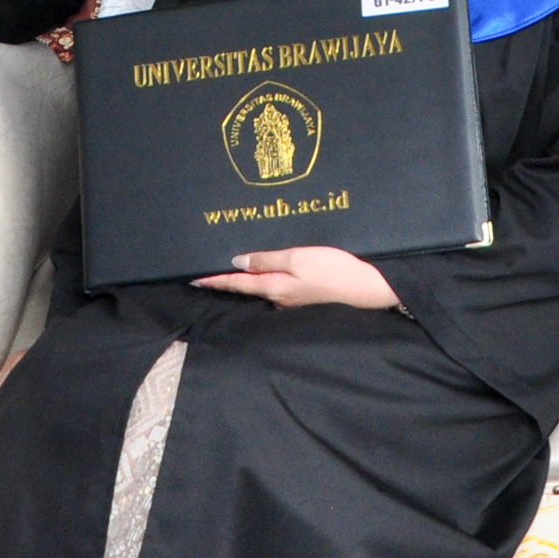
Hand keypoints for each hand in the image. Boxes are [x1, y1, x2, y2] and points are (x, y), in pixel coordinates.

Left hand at [192, 244, 403, 309]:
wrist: (367, 287)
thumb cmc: (334, 270)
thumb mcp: (298, 258)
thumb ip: (267, 259)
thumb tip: (237, 261)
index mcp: (273, 287)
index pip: (236, 283)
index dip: (213, 280)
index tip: (192, 278)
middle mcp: (278, 297)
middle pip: (247, 287)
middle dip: (227, 278)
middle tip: (207, 267)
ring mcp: (292, 299)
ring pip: (263, 286)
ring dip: (248, 276)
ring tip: (233, 263)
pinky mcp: (305, 296)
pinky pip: (279, 285)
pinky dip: (268, 276)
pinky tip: (268, 267)